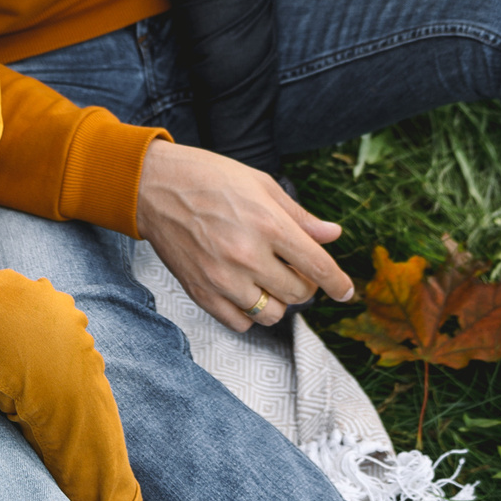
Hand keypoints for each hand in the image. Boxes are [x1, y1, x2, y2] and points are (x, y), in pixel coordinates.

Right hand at [133, 140, 353, 331]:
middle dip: (306, 284)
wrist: (153, 186)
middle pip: (299, 293)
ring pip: (272, 313)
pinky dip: (250, 313)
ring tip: (269, 280)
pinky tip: (245, 290)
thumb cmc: (209, 177)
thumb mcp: (261, 184)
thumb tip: (333, 234)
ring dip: (279, 301)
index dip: (339, 283)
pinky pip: (240, 323)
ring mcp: (222, 278)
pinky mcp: (201, 293)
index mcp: (267, 224)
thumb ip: (299, 215)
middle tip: (295, 269)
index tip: (347, 292)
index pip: (318, 266)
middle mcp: (247, 255)